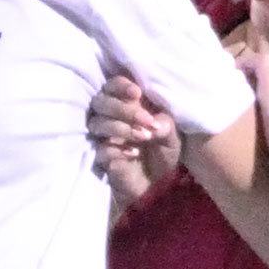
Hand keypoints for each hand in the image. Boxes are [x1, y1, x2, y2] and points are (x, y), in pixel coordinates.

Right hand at [87, 76, 180, 206]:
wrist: (159, 183)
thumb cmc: (164, 151)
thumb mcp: (172, 135)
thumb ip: (165, 124)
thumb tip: (153, 122)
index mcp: (127, 104)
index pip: (113, 85)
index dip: (120, 86)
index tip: (137, 93)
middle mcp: (111, 117)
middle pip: (101, 102)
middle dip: (123, 109)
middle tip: (146, 121)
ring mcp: (104, 137)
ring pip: (96, 123)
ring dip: (120, 127)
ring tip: (144, 137)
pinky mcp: (101, 157)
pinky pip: (100, 148)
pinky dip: (116, 149)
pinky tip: (133, 153)